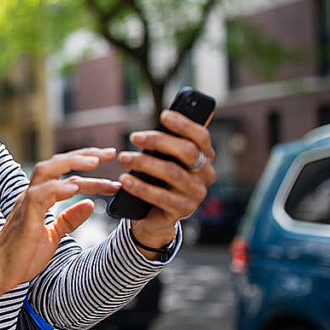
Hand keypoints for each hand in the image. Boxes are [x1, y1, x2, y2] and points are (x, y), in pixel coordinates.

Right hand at [0, 147, 120, 293]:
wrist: (1, 273)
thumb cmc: (23, 256)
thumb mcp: (54, 235)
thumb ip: (69, 219)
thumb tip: (90, 204)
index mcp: (40, 198)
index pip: (68, 177)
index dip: (91, 172)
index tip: (112, 170)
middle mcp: (32, 194)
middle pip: (57, 164)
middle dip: (84, 155)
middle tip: (110, 153)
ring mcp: (26, 202)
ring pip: (46, 170)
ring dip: (71, 162)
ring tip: (95, 162)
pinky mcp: (24, 215)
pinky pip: (39, 194)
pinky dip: (57, 187)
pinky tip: (75, 187)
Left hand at [117, 109, 216, 248]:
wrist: (153, 214)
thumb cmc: (159, 180)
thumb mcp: (165, 159)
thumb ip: (168, 144)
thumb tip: (165, 117)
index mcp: (205, 157)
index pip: (201, 137)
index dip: (184, 124)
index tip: (163, 115)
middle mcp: (205, 174)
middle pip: (187, 152)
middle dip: (159, 141)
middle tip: (134, 137)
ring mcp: (196, 193)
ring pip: (172, 173)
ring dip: (144, 163)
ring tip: (124, 158)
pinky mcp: (183, 209)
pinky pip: (161, 196)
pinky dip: (140, 187)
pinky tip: (125, 180)